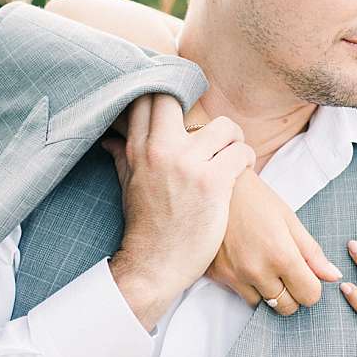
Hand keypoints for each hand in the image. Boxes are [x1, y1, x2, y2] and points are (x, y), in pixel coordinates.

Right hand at [103, 94, 254, 330]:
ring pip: (223, 125)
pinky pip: (241, 152)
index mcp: (138, 148)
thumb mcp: (129, 185)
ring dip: (234, 138)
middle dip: (198, 107)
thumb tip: (109, 139)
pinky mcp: (213, 182)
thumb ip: (123, 156)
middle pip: (177, 98)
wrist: (154, 265)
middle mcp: (160, 150)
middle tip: (211, 128)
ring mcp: (187, 165)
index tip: (183, 98)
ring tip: (233, 151)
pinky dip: (247, 159)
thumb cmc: (146, 225)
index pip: (148, 98)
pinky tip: (242, 169)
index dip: (167, 90)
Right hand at [207, 168, 342, 313]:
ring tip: (263, 263)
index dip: (312, 285)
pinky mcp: (216, 276)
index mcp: (281, 255)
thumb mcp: (289, 219)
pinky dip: (247, 285)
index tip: (305, 272)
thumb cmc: (255, 198)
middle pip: (287, 307)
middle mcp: (257, 271)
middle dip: (292, 292)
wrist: (214, 187)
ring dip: (268, 291)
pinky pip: (240, 295)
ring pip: (262, 305)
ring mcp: (234, 276)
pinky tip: (246, 262)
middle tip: (285, 269)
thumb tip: (334, 276)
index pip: (309, 296)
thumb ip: (311, 252)